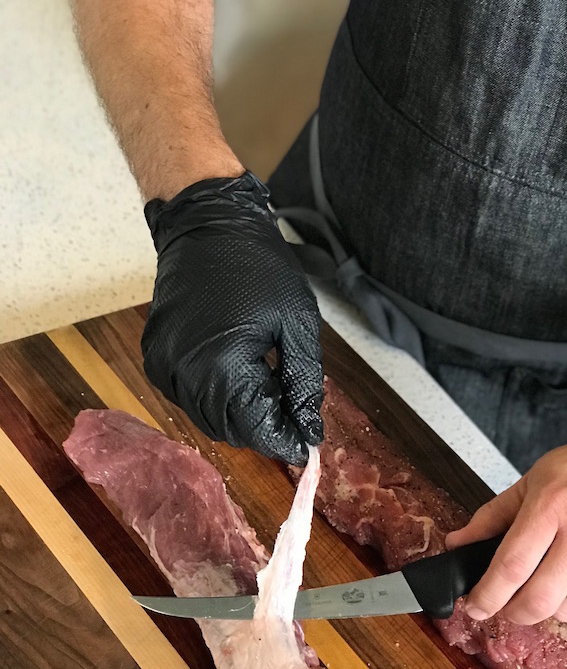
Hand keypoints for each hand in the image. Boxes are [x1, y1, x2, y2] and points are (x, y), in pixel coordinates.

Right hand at [142, 171, 322, 464]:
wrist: (206, 224)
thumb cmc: (259, 267)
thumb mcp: (298, 324)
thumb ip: (304, 384)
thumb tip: (309, 432)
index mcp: (223, 366)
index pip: (257, 430)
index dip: (285, 441)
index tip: (308, 444)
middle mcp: (185, 374)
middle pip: (231, 431)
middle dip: (264, 429)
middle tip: (292, 412)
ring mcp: (164, 368)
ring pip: (208, 420)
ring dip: (241, 417)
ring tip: (268, 388)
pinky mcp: (155, 360)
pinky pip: (189, 399)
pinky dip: (216, 400)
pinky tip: (238, 376)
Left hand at [446, 426, 566, 623]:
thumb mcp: (535, 479)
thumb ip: (493, 515)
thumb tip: (458, 543)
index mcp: (552, 506)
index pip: (511, 567)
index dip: (487, 596)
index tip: (474, 608)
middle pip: (539, 601)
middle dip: (514, 614)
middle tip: (508, 608)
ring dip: (552, 603)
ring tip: (554, 576)